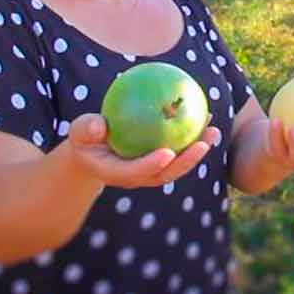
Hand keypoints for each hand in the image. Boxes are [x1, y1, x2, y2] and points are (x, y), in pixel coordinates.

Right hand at [63, 113, 220, 188]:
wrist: (92, 154)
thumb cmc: (85, 140)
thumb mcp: (79, 133)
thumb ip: (86, 130)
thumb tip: (98, 124)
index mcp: (118, 173)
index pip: (136, 173)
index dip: (152, 165)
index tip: (167, 153)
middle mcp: (139, 177)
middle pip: (166, 174)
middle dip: (187, 162)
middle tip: (203, 144)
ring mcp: (151, 172)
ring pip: (178, 164)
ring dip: (197, 150)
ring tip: (214, 130)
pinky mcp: (160, 163)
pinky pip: (179, 150)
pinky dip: (192, 136)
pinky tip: (205, 116)